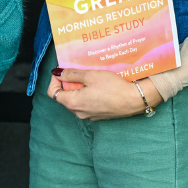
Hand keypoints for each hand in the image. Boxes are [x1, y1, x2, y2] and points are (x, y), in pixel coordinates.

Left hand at [47, 68, 162, 119]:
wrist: (135, 100)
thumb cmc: (113, 87)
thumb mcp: (90, 76)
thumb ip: (71, 75)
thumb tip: (57, 73)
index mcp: (73, 103)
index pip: (53, 93)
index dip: (54, 81)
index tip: (61, 71)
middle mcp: (78, 112)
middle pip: (64, 97)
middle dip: (66, 84)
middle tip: (76, 72)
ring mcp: (88, 116)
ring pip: (75, 101)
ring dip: (77, 89)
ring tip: (87, 78)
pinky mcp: (97, 116)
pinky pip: (85, 105)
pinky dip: (85, 95)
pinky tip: (96, 87)